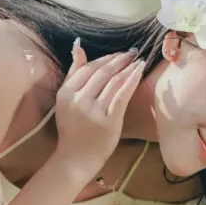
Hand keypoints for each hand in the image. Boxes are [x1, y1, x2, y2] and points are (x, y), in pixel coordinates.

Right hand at [54, 42, 144, 175]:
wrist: (76, 158)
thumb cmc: (72, 130)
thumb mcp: (66, 100)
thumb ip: (73, 73)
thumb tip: (78, 46)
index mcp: (66, 93)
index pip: (88, 68)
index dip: (106, 58)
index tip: (119, 54)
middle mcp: (78, 99)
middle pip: (102, 72)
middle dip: (119, 60)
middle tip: (132, 52)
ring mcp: (93, 111)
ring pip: (113, 82)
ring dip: (128, 68)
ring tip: (138, 60)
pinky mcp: (108, 121)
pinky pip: (122, 95)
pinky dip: (131, 81)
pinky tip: (139, 71)